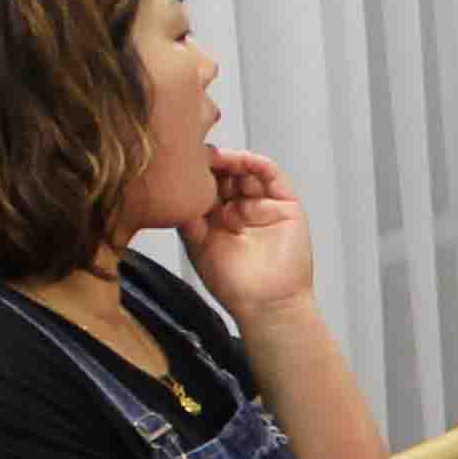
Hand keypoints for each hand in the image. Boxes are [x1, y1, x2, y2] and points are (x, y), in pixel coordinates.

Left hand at [183, 148, 319, 321]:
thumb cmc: (234, 285)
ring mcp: (263, 205)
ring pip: (247, 171)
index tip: (178, 161)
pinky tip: (244, 160)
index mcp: (218, 218)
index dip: (194, 173)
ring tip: (217, 158)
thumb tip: (172, 186)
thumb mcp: (197, 244)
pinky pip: (273, 176)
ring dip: (233, 160)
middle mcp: (240, 208)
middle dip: (212, 163)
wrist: (266, 304)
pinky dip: (258, 164)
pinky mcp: (285, 205)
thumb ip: (187, 215)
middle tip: (196, 154)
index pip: (206, 185)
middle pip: (226, 173)